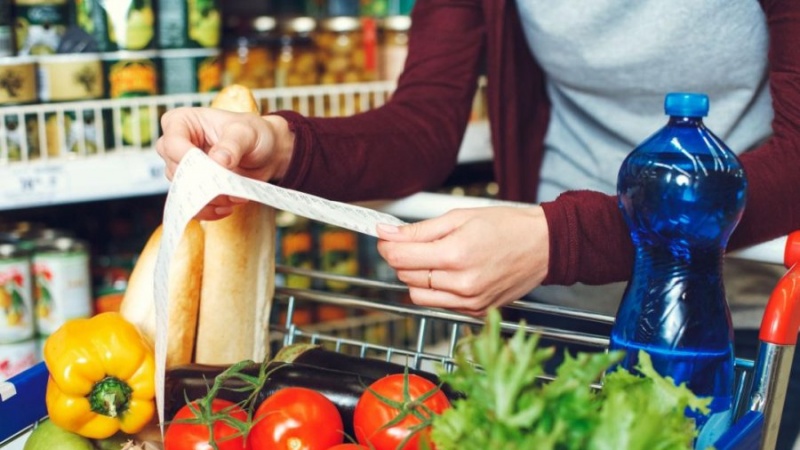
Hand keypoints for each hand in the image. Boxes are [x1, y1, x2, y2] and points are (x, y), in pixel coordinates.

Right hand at [155, 107, 293, 219]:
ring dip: (210, 199)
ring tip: (235, 195)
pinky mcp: (193, 187)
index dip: (189, 159)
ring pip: (183, 191)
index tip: (216, 167)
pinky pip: (190, 206)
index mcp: (181, 122)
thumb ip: (232, 144)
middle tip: (230, 186)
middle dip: (203, 183)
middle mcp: (176, 145)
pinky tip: (227, 208)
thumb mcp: (247, 132)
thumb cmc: (254, 134)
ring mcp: (183, 168)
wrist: (266, 154)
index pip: (172, 143)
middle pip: (175, 171)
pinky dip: (208, 210)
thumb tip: (218, 161)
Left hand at [376, 206, 549, 315]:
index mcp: (455, 255)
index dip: (387, 244)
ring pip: (417, 294)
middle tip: (414, 242)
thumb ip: (419, 229)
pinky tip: (451, 273)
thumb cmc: (508, 227)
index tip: (386, 236)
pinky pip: (438, 304)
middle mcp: (461, 283)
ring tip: (436, 258)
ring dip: (417, 276)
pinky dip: (436, 289)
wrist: (543, 246)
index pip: (399, 257)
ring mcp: (469, 301)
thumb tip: (387, 232)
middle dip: (403, 257)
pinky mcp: (475, 311)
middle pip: (405, 275)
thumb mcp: (459, 217)